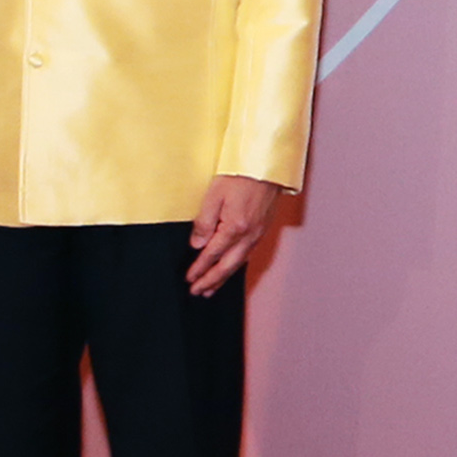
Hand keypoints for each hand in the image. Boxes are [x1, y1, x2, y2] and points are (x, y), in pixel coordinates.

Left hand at [184, 173, 286, 296]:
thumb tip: (197, 244)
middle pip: (227, 266)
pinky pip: (248, 254)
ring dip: (224, 277)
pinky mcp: (263, 228)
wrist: (267, 165)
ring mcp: (258, 233)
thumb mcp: (214, 194)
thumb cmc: (241, 174)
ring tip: (212, 288)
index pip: (212, 254)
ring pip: (239, 263)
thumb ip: (204, 221)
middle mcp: (249, 235)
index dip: (199, 269)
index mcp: (234, 227)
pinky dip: (237, 266)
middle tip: (198, 292)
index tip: (189, 279)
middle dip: (211, 281)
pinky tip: (231, 267)